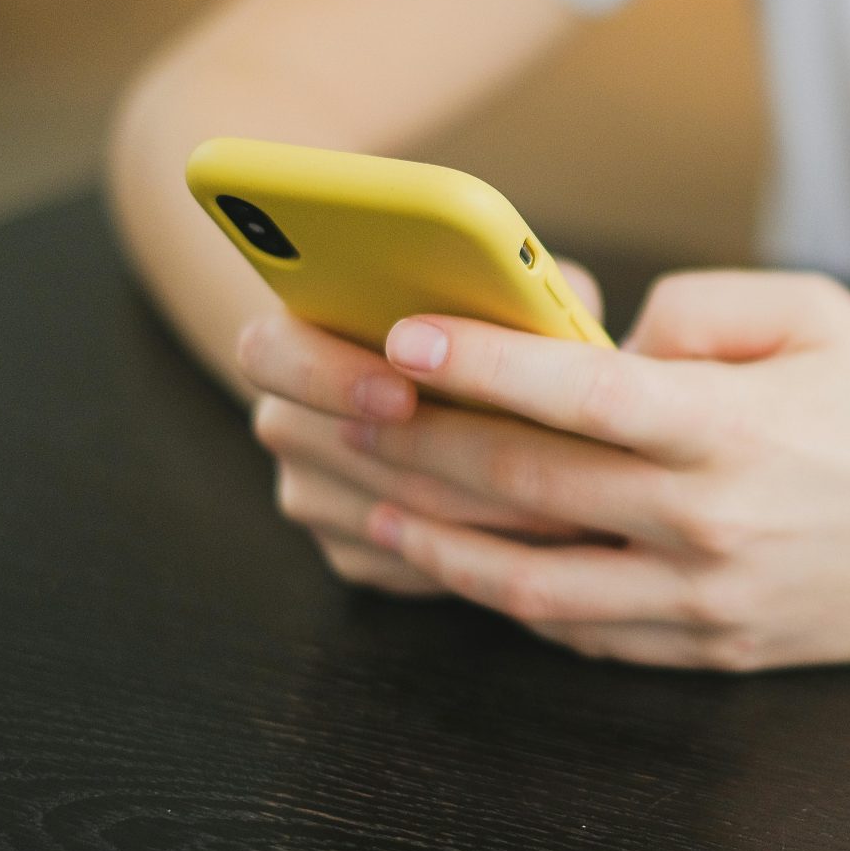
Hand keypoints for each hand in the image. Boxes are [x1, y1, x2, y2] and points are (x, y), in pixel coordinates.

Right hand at [238, 263, 606, 595]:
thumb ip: (504, 287)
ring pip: (397, 517)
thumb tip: (541, 305)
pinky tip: (554, 535)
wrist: (431, 382)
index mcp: (292, 338)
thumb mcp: (490, 287)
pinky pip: (416, 564)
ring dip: (492, 510)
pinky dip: (488, 550)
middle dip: (458, 459)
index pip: (270, 353)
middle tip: (545, 465)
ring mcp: (311, 496)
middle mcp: (288, 422)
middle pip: (351, 453)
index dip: (331, 375)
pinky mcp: (350, 555)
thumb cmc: (471, 317)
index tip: (401, 392)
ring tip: (579, 500)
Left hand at [252, 271, 849, 670]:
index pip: (580, 392)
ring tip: (370, 505)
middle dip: (420, 442)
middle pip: (532, 484)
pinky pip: (585, 632)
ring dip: (438, 542)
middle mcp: (710, 520)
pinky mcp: (712, 650)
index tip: (398, 335)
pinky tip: (465, 565)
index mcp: (734, 425)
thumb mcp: (817, 312)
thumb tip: (598, 336)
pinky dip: (512, 599)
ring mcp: (707, 598)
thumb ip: (699, 305)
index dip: (480, 363)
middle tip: (343, 407)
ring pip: (534, 580)